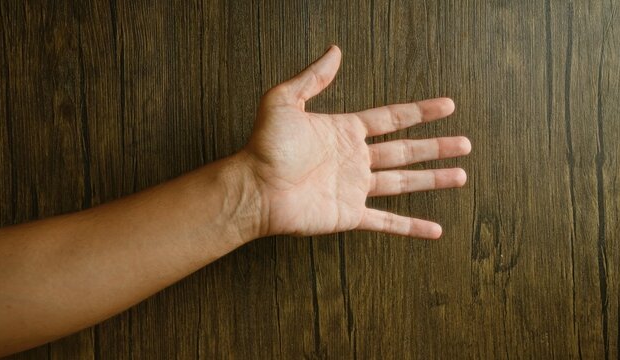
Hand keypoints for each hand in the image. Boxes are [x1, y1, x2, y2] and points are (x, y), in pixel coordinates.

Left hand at [242, 45, 470, 238]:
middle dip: (437, 148)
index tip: (447, 106)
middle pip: (406, 151)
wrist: (255, 188)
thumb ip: (313, 77)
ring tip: (460, 176)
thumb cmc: (264, 146)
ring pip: (403, 183)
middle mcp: (354, 159)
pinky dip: (411, 227)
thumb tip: (333, 51)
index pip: (392, 118)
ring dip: (432, 181)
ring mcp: (354, 188)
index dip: (420, 112)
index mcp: (344, 131)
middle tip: (465, 144)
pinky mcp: (350, 215)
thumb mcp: (284, 101)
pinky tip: (433, 230)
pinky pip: (386, 222)